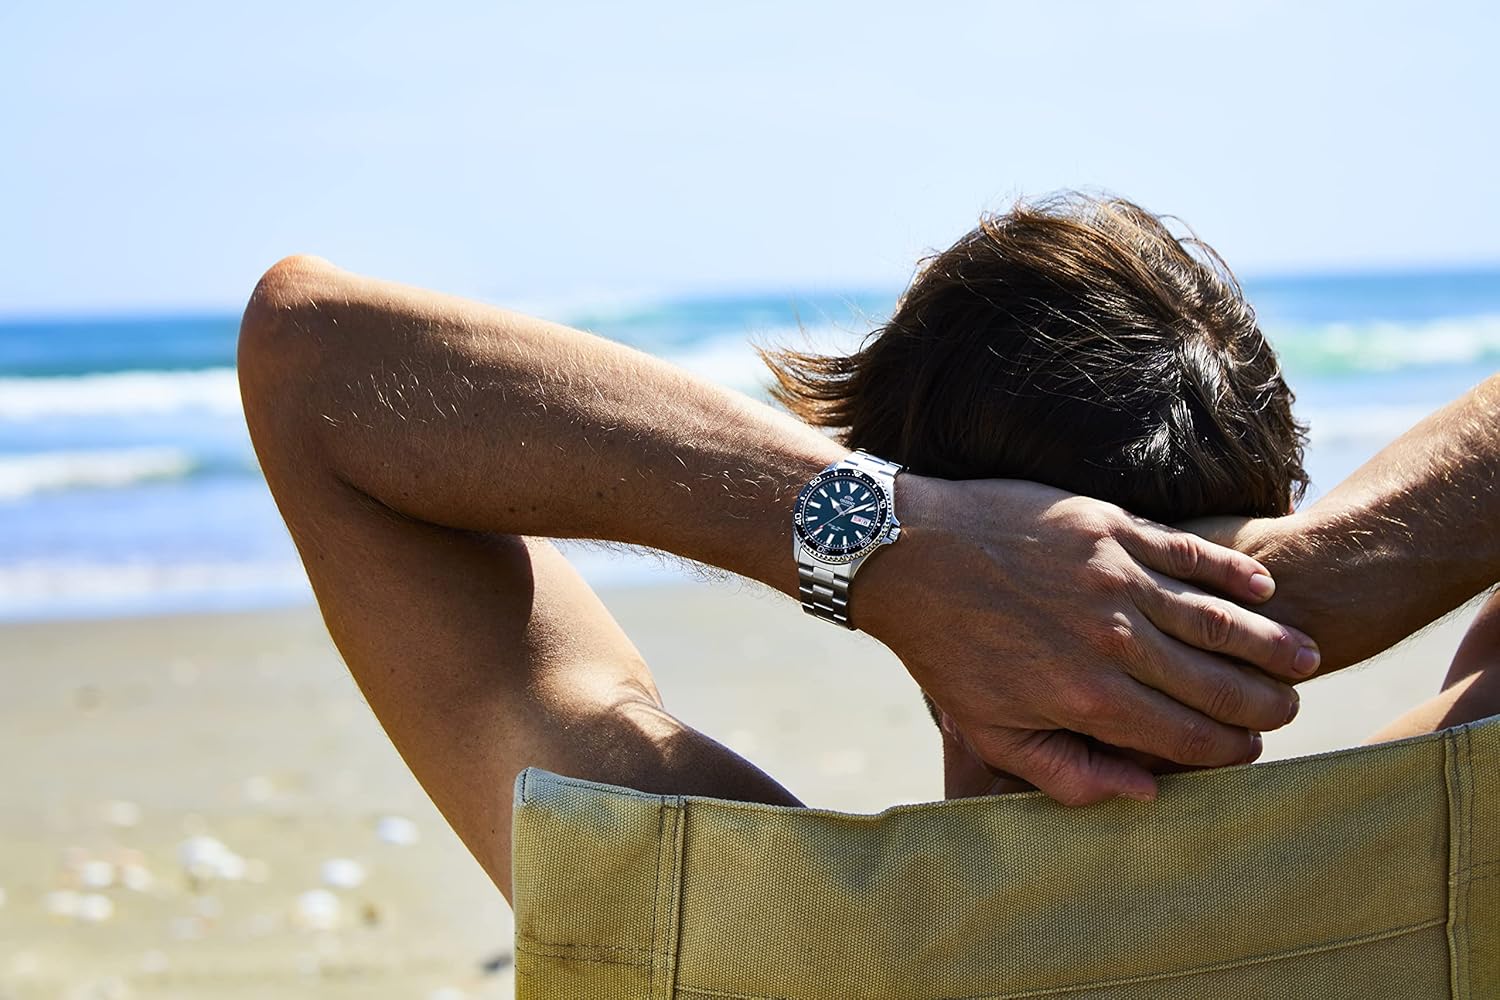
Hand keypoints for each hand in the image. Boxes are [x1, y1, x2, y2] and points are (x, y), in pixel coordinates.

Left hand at [856, 476, 1318, 805]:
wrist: (907, 553)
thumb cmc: (946, 648)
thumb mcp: (990, 731)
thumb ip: (1068, 772)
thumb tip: (1143, 794)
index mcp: (1088, 699)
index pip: (1184, 735)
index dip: (1228, 748)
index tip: (1252, 751)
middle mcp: (1113, 640)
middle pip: (1215, 681)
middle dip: (1262, 702)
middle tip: (1292, 708)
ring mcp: (1115, 578)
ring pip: (1215, 617)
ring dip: (1267, 640)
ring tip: (1305, 657)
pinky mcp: (1107, 526)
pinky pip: (1186, 552)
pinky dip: (1230, 571)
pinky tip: (1261, 585)